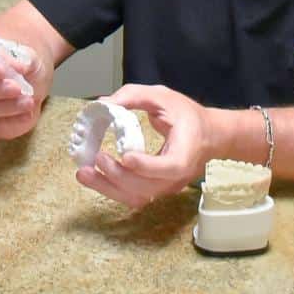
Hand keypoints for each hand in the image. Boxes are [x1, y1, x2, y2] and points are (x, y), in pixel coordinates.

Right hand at [0, 39, 51, 139]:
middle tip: (18, 88)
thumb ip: (24, 60)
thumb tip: (21, 67)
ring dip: (6, 106)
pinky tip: (27, 114)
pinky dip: (12, 120)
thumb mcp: (27, 57)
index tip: (3, 71)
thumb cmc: (21, 66)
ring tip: (29, 102)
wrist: (29, 85)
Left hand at [75, 84, 216, 208]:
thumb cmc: (187, 115)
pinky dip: (111, 190)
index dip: (148, 166)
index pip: (170, 167)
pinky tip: (94, 178)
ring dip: (108, 188)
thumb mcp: (163, 96)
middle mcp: (178, 176)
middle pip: (148, 187)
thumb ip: (134, 96)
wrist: (209, 136)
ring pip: (138, 197)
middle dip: (118, 175)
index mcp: (187, 151)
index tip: (126, 156)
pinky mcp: (156, 190)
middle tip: (97, 158)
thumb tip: (103, 103)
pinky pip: (134, 197)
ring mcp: (167, 187)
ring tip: (84, 173)